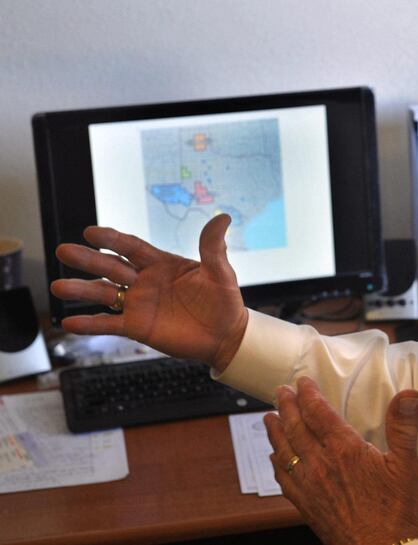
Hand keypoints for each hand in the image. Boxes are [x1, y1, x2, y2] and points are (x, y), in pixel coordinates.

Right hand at [50, 214, 247, 370]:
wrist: (226, 335)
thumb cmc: (224, 301)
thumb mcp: (220, 273)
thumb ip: (213, 248)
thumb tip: (223, 217)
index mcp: (162, 264)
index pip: (132, 247)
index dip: (112, 239)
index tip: (91, 232)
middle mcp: (145, 281)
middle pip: (111, 267)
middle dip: (88, 259)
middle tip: (63, 250)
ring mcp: (138, 304)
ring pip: (105, 294)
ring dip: (81, 290)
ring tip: (57, 286)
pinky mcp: (137, 327)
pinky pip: (109, 324)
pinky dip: (89, 324)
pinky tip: (68, 322)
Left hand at [265, 377, 417, 544]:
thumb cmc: (396, 512)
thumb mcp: (407, 465)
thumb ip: (403, 427)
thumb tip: (408, 394)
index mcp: (344, 450)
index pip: (319, 413)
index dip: (308, 394)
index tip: (303, 382)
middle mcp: (321, 464)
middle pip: (296, 427)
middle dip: (287, 406)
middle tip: (280, 391)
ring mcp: (310, 486)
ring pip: (284, 451)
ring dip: (275, 431)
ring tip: (268, 417)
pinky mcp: (306, 505)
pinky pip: (283, 479)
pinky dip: (275, 464)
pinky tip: (274, 458)